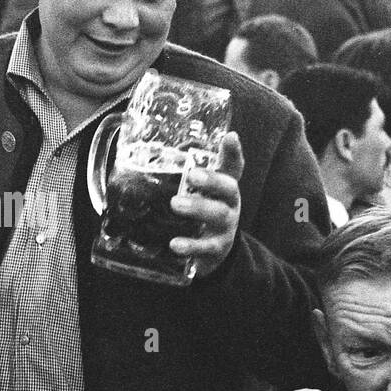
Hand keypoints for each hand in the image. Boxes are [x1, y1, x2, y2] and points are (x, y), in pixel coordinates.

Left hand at [169, 131, 242, 277]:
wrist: (214, 253)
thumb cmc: (204, 213)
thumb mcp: (201, 194)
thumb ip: (187, 176)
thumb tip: (156, 153)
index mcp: (225, 187)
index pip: (233, 166)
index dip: (233, 152)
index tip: (230, 137)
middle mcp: (230, 204)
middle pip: (228, 189)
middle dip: (211, 180)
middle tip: (191, 175)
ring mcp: (225, 227)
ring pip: (217, 215)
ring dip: (197, 208)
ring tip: (175, 204)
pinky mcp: (216, 249)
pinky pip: (205, 247)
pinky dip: (190, 246)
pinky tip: (175, 244)